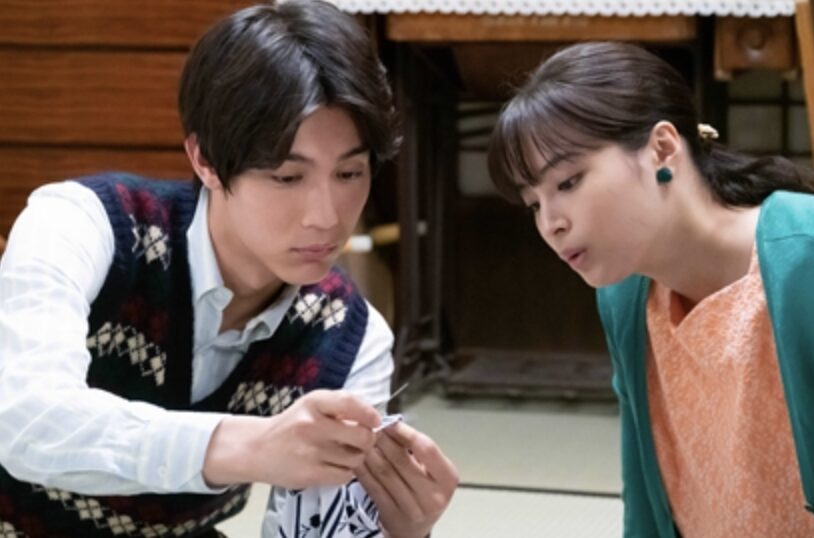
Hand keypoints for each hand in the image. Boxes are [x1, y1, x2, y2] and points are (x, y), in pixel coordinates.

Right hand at [203, 390, 379, 488]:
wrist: (257, 449)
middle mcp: (312, 425)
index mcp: (314, 402)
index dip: (369, 413)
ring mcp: (311, 451)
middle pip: (362, 435)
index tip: (374, 421)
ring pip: (356, 458)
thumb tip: (374, 417)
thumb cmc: (292, 425)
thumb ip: (341, 405)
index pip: (351, 403)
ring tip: (343, 453)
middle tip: (361, 441)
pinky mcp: (310, 474)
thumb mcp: (312, 405)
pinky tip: (333, 465)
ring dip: (356, 457)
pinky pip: (345, 475)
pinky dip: (345, 472)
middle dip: (367, 440)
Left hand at [355, 422, 458, 537]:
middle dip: (383, 439)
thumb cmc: (424, 491)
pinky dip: (362, 469)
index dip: (405, 433)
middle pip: (402, 459)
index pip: (425, 448)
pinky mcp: (391, 515)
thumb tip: (391, 423)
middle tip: (370, 426)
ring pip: (384, 472)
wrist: (415, 529)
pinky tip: (356, 458)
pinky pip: (372, 486)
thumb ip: (417, 450)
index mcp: (447, 478)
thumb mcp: (432, 470)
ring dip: (369, 452)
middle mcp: (433, 495)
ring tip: (360, 439)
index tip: (389, 422)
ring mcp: (412, 508)